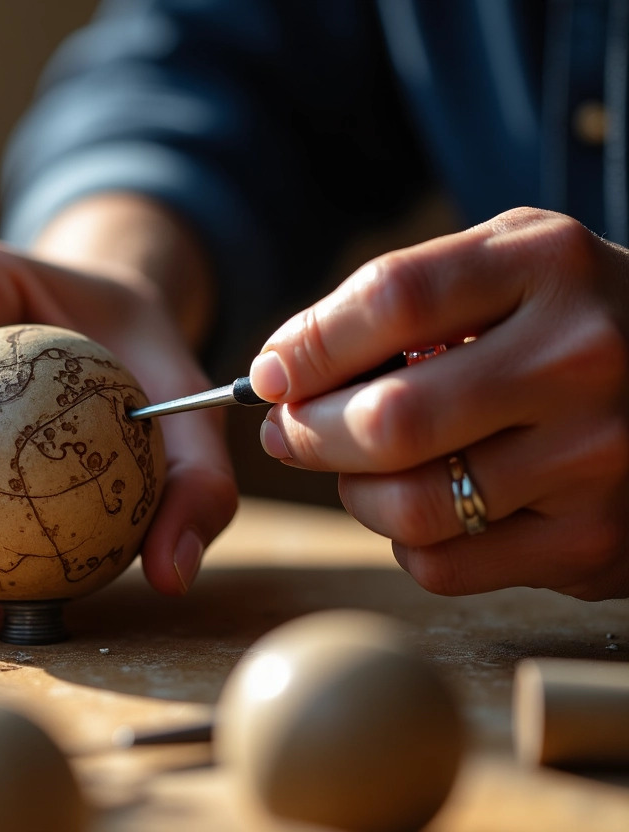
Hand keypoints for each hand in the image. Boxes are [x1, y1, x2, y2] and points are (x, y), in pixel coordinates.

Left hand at [250, 207, 628, 599]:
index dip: (308, 345)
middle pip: (388, 419)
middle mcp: (581, 357)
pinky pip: (444, 564)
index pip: (391, 300)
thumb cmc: (566, 325)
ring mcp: (597, 456)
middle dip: (307, 433)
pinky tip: (433, 504)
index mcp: (546, 265)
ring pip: (408, 505)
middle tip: (286, 433)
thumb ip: (401, 301)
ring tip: (360, 469)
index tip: (267, 374)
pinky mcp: (595, 540)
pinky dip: (409, 542)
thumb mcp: (507, 270)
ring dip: (354, 494)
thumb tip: (278, 373)